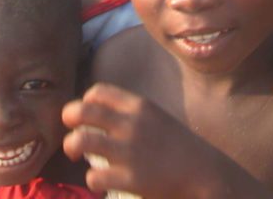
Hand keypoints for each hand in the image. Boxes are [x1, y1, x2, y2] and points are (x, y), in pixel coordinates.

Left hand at [64, 84, 227, 198]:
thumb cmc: (179, 146)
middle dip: (68, 118)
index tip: (86, 115)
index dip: (85, 102)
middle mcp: (131, 124)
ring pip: (80, 141)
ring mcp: (129, 151)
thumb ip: (132, 114)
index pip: (98, 92)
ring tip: (75, 154)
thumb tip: (100, 116)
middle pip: (82, 111)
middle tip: (70, 131)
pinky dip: (92, 179)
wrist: (204, 173)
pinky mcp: (130, 178)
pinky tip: (100, 180)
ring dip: (71, 147)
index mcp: (139, 106)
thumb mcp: (157, 118)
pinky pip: (94, 176)